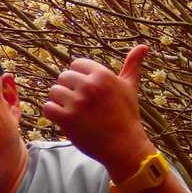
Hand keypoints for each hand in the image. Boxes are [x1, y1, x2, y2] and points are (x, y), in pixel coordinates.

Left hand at [41, 44, 154, 181]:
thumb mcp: (130, 87)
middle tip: (80, 105)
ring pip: (54, 91)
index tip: (88, 92)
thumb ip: (132, 65)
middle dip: (69, 90)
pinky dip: (52, 114)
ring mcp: (78, 103)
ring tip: (72, 112)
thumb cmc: (127, 116)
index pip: (76, 64)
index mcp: (103, 75)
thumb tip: (143, 46)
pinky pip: (48, 108)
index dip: (79, 78)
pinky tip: (64, 119)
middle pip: (63, 77)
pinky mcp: (67, 119)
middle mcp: (90, 86)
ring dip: (59, 102)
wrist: (124, 146)